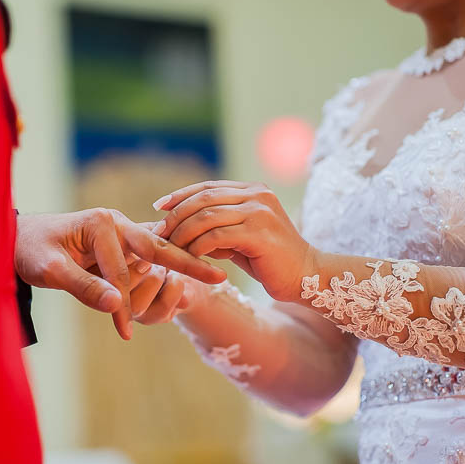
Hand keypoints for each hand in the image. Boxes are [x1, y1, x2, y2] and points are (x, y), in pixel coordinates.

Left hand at [14, 209, 225, 338]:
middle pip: (158, 247)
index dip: (123, 304)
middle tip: (221, 277)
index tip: (125, 332)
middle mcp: (116, 222)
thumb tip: (118, 305)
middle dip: (188, 264)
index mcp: (101, 223)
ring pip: (156, 254)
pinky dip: (168, 267)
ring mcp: (122, 231)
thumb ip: (83, 287)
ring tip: (213, 277)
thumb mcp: (49, 271)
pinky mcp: (122, 243)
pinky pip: (149, 256)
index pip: (121, 271)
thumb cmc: (30, 250)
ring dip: (177, 268)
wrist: (18, 238)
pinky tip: (191, 273)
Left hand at [151, 181, 315, 301]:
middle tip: (159, 231)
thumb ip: (217, 226)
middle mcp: (258, 195)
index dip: (181, 195)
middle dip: (177, 215)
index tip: (159, 207)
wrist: (305, 276)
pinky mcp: (259, 233)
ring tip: (169, 247)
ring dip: (183, 232)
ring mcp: (260, 212)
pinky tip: (188, 257)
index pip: (209, 187)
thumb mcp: (240, 236)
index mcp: (254, 190)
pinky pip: (217, 236)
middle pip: (204, 198)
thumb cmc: (269, 260)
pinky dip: (198, 246)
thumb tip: (180, 224)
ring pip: (207, 216)